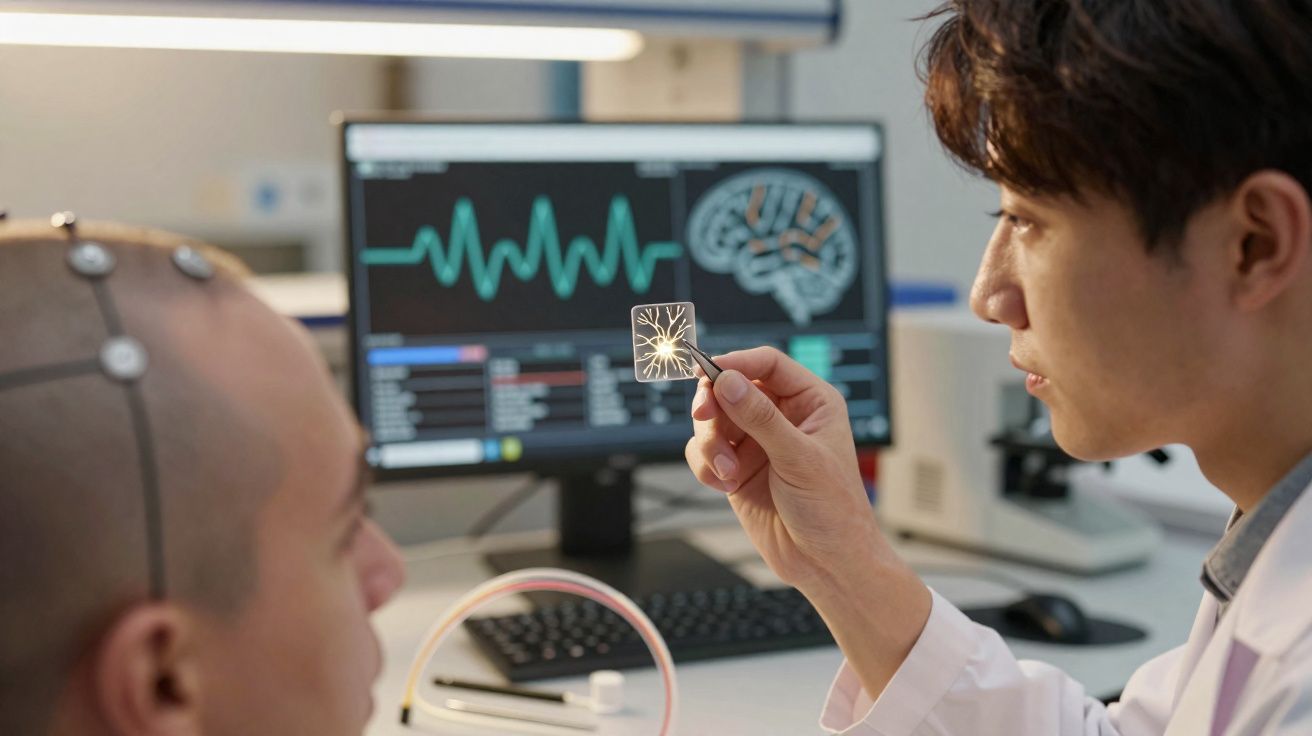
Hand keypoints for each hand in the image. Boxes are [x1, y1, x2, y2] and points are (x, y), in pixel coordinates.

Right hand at [684, 347, 895, 591]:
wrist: (826, 563)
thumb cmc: (834, 510)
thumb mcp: (800, 459)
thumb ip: (761, 418)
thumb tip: (728, 382)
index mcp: (810, 402)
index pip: (768, 364)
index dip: (737, 363)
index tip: (709, 371)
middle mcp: (781, 417)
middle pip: (731, 387)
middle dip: (714, 404)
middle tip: (704, 415)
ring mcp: (756, 443)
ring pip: (713, 420)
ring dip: (711, 444)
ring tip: (726, 471)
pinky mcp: (736, 468)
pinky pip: (705, 452)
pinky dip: (706, 466)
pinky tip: (724, 485)